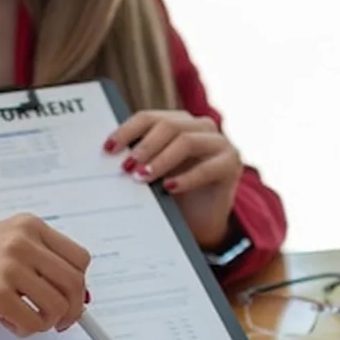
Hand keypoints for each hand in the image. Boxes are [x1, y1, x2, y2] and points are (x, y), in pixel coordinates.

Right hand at [0, 213, 89, 336]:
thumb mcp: (5, 240)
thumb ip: (38, 257)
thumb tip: (74, 293)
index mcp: (30, 226)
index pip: (79, 258)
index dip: (79, 284)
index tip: (70, 298)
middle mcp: (23, 242)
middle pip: (74, 284)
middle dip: (72, 310)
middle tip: (59, 322)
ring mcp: (9, 267)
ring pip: (57, 306)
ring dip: (46, 322)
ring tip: (25, 319)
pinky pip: (32, 322)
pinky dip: (26, 329)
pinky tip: (8, 321)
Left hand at [104, 110, 241, 248]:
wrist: (199, 221)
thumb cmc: (170, 192)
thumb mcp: (151, 172)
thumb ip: (137, 159)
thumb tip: (108, 154)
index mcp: (177, 122)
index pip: (149, 117)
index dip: (127, 130)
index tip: (108, 148)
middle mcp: (199, 126)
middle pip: (168, 125)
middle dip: (144, 146)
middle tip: (127, 167)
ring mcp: (218, 142)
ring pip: (187, 141)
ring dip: (161, 160)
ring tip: (143, 178)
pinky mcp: (231, 163)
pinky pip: (208, 167)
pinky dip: (186, 178)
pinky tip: (169, 187)